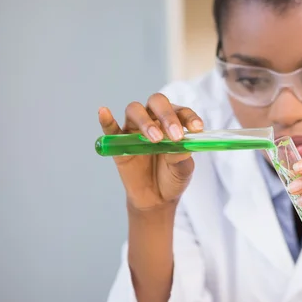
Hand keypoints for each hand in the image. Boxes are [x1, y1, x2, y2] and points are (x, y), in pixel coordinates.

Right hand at [98, 93, 202, 211]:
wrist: (157, 198)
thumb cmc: (173, 177)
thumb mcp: (183, 170)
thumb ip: (181, 157)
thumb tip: (179, 145)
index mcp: (174, 122)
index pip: (181, 111)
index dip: (189, 117)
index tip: (197, 129)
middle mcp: (154, 119)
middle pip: (157, 103)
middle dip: (167, 116)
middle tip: (175, 136)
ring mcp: (135, 129)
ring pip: (135, 111)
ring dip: (145, 122)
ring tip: (155, 140)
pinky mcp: (119, 142)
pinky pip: (110, 128)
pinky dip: (106, 120)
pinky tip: (104, 112)